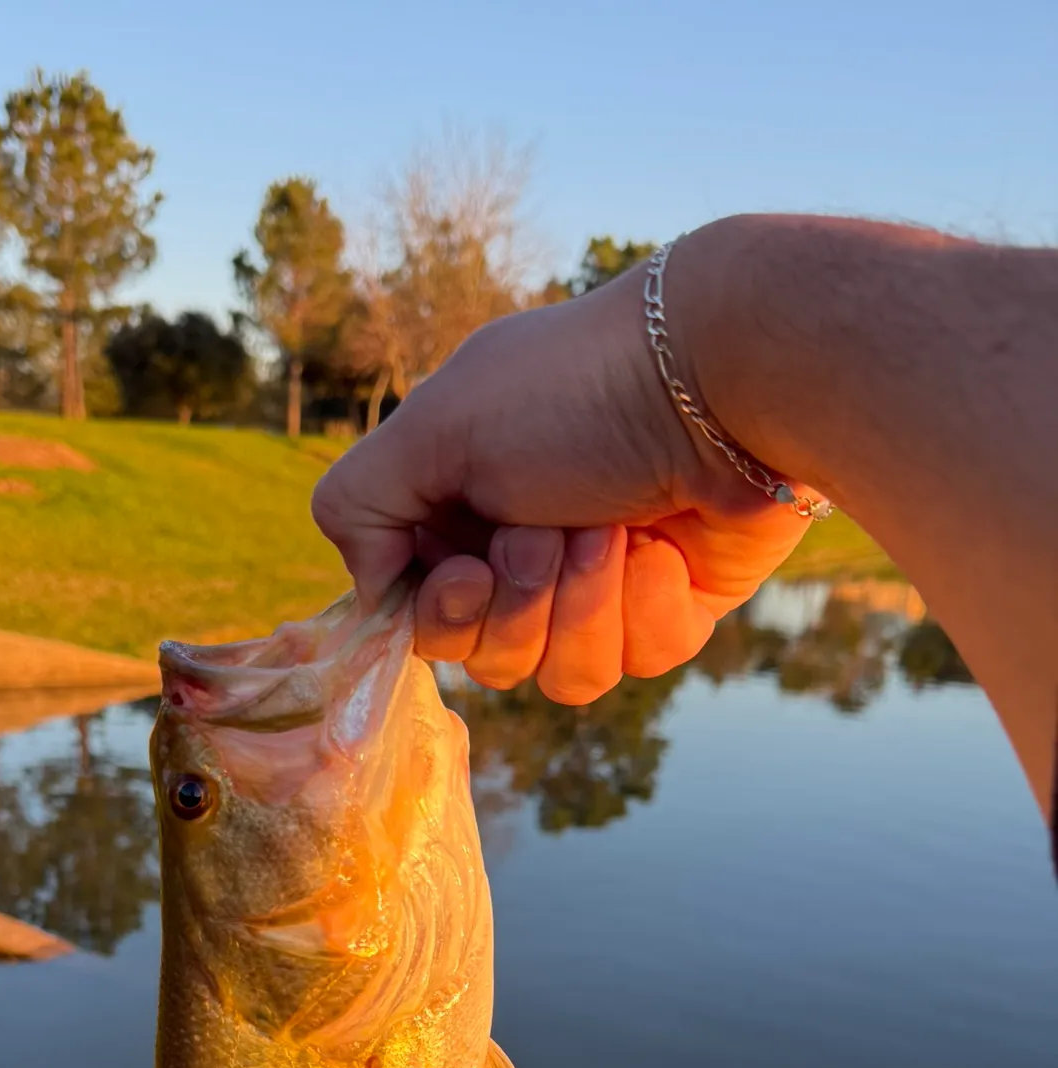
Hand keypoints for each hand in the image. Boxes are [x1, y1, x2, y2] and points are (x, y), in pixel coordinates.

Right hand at [311, 255, 812, 701]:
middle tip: (551, 527)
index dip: (443, 614)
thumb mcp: (434, 428)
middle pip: (489, 658)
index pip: (422, 619)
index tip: (470, 569)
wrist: (723, 380)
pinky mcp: (670, 609)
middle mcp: (523, 556)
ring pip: (562, 675)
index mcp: (460, 513)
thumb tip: (373, 594)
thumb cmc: (572, 394)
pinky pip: (637, 661)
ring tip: (614, 527)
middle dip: (521, 601)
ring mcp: (599, 588)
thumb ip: (356, 505)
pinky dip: (647, 605)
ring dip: (583, 604)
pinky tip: (664, 545)